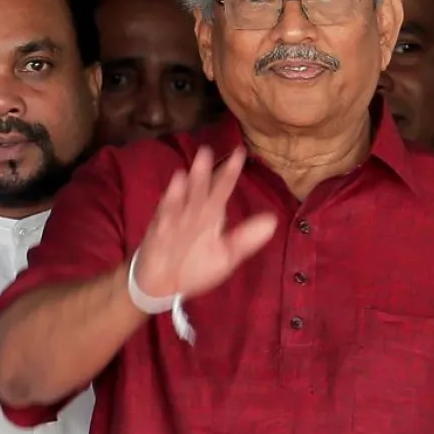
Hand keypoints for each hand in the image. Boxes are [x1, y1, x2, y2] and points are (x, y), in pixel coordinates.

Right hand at [132, 145, 277, 300]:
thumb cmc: (196, 266)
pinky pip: (167, 213)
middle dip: (205, 171)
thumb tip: (273, 221)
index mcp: (211, 216)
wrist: (163, 283)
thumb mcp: (226, 255)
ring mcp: (176, 219)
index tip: (241, 152)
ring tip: (197, 161)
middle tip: (208, 149)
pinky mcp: (161, 231)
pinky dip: (172, 198)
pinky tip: (177, 182)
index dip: (230, 173)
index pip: (222, 190)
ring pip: (185, 196)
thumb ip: (246, 239)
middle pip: (201, 188)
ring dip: (191, 179)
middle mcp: (194, 212)